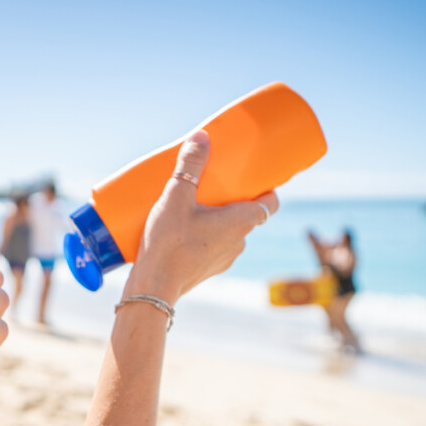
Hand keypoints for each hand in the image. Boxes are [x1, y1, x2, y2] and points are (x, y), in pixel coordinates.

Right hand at [128, 131, 278, 302]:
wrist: (154, 289)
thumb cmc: (169, 242)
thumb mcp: (176, 196)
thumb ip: (190, 165)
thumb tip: (202, 135)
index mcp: (242, 221)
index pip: (271, 203)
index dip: (267, 189)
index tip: (253, 177)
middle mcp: (240, 242)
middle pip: (248, 215)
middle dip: (235, 200)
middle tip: (216, 185)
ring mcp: (225, 259)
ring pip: (230, 233)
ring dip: (218, 220)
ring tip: (195, 207)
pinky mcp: (208, 270)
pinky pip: (213, 248)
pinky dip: (205, 237)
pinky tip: (183, 231)